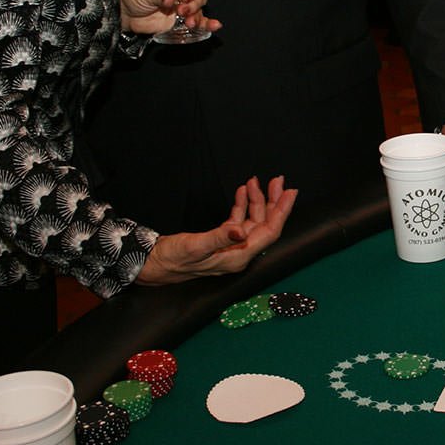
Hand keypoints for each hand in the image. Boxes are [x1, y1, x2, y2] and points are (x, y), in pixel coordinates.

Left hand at [119, 0, 220, 36]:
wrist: (126, 14)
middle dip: (194, 3)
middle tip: (182, 10)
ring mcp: (182, 7)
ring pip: (200, 9)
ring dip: (198, 15)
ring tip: (189, 22)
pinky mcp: (182, 21)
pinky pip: (199, 21)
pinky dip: (208, 24)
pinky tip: (215, 26)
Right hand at [137, 176, 296, 284]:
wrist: (154, 264)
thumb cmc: (173, 259)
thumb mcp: (195, 246)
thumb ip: (219, 238)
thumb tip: (240, 231)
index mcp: (238, 257)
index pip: (269, 232)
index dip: (281, 212)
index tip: (290, 193)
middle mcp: (238, 252)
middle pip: (265, 225)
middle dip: (273, 202)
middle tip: (278, 180)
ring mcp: (230, 246)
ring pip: (253, 220)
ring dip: (257, 200)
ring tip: (256, 180)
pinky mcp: (220, 239)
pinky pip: (238, 219)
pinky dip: (242, 205)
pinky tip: (242, 191)